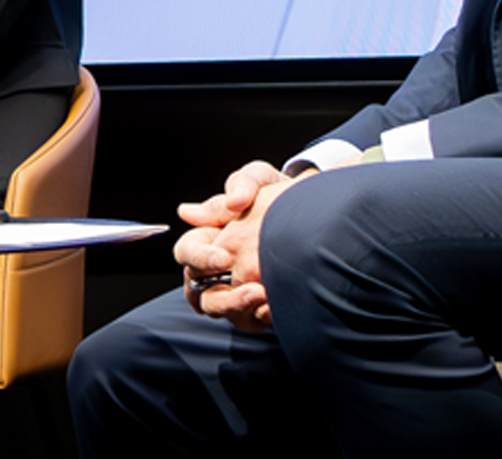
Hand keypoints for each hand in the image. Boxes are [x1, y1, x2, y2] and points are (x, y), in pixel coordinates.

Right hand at [173, 160, 292, 329]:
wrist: (315, 212)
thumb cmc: (277, 193)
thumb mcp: (260, 180)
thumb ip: (240, 186)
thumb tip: (209, 206)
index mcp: (207, 237)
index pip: (186, 252)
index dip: (200, 258)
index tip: (223, 258)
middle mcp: (213, 267)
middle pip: (198, 291)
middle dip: (222, 294)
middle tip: (251, 288)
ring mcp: (232, 288)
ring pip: (219, 310)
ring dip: (238, 308)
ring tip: (265, 298)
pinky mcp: (256, 306)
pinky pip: (249, 320)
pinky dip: (260, 317)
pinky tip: (279, 307)